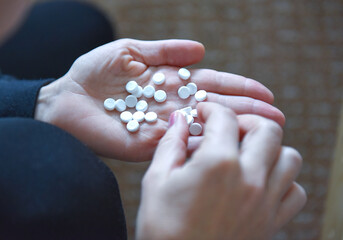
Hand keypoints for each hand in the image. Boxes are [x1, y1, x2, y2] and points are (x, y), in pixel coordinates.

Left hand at [35, 38, 284, 161]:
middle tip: (277, 118)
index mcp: (169, 84)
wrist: (65, 99)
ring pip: (203, 128)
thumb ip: (163, 51)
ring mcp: (161, 127)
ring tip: (262, 134)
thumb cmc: (93, 73)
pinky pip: (179, 144)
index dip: (238, 88)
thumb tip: (202, 49)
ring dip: (232, 131)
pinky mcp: (147, 145)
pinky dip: (202, 144)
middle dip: (246, 113)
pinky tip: (225, 146)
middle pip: (214, 109)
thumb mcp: (129, 52)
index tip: (266, 93)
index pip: (211, 85)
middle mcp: (170, 107)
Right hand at [136, 103, 305, 239]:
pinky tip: (261, 182)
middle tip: (229, 128)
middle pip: (268, 130)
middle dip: (247, 121)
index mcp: (218, 163)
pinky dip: (283, 181)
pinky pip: (294, 192)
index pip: (225, 118)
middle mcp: (249, 178)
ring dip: (271, 149)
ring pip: (289, 158)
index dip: (211, 109)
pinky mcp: (271, 222)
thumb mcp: (156, 181)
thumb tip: (179, 121)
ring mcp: (265, 201)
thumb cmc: (163, 230)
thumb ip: (170, 144)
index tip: (203, 113)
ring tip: (248, 153)